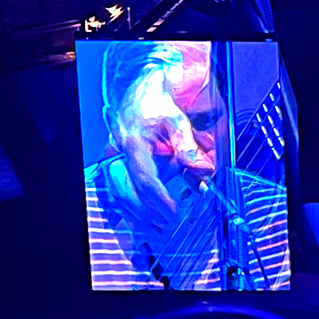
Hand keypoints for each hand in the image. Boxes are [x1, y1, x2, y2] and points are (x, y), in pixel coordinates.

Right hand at [112, 63, 212, 232]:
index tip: (172, 212)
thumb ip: (188, 145)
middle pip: (126, 190)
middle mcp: (120, 153)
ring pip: (118, 192)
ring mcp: (116, 158)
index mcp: (134, 144)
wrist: (139, 90)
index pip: (144, 178)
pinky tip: (143, 217)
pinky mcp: (117, 162)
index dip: (159, 198)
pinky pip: (118, 187)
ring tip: (156, 228)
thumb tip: (202, 170)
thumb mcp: (177, 119)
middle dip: (144, 212)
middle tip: (166, 225)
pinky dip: (129, 204)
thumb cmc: (156, 103)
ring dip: (136, 212)